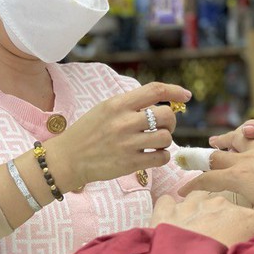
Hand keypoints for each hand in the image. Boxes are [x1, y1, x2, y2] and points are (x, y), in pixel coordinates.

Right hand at [45, 82, 191, 189]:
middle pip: (166, 114)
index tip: (186, 96)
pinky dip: (163, 156)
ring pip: (166, 137)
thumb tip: (162, 101)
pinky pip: (162, 157)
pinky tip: (154, 155)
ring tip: (155, 142)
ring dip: (166, 140)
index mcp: (118, 104)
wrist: (68, 159)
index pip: (155, 90)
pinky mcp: (130, 163)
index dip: (175, 91)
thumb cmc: (88, 132)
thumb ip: (130, 104)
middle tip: (163, 126)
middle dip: (171, 120)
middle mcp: (124, 122)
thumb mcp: (105, 109)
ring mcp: (127, 143)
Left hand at [152, 192, 253, 246]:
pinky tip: (169, 223)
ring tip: (190, 229)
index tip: (231, 246)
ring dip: (195, 210)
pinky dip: (168, 210)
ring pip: (196, 197)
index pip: (248, 221)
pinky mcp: (167, 209)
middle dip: (216, 220)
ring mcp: (192, 204)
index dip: (240, 233)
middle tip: (210, 243)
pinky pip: (167, 201)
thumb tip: (247, 249)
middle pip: (221, 207)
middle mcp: (220, 204)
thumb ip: (249, 249)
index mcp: (245, 217)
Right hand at [180, 139, 253, 228]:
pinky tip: (252, 141)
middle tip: (190, 163)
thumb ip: (242, 218)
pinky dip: (253, 138)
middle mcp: (246, 160)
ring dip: (225, 142)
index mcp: (237, 178)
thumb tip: (231, 224)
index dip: (192, 185)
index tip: (182, 191)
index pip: (207, 180)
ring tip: (217, 143)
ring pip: (237, 140)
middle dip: (201, 160)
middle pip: (217, 156)